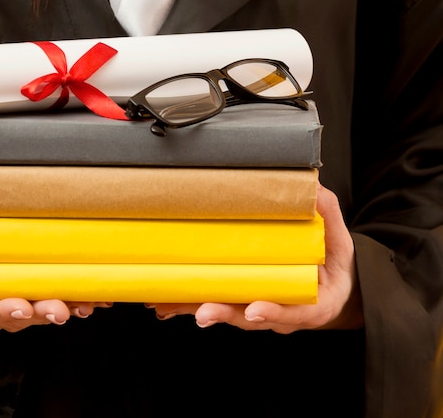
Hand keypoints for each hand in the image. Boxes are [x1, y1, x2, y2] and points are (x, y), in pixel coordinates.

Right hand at [0, 166, 107, 332]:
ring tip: (86, 304)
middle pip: (18, 316)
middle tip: (61, 309)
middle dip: (42, 313)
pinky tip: (97, 300)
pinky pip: (54, 305)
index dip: (3, 310)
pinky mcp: (32, 301)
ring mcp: (13, 308)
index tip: (21, 304)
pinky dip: (75, 303)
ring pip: (40, 315)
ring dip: (65, 310)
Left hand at [146, 183, 363, 332]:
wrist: (332, 289)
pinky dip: (190, 304)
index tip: (255, 309)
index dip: (273, 312)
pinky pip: (216, 304)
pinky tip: (165, 304)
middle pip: (250, 317)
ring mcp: (258, 310)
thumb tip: (313, 187)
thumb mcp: (340, 243)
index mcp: (311, 304)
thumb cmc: (334, 266)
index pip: (293, 312)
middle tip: (203, 312)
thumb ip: (328, 216)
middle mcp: (281, 313)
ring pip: (226, 313)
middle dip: (225, 314)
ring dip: (197, 309)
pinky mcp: (240, 302)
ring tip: (169, 306)